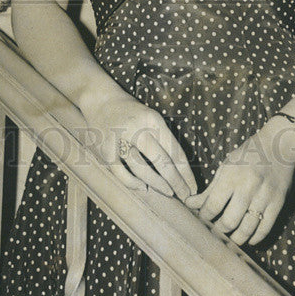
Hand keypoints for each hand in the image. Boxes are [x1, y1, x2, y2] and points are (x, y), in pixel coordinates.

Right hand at [79, 88, 196, 200]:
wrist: (100, 99)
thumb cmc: (132, 111)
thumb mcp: (151, 116)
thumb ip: (163, 137)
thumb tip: (180, 167)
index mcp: (153, 120)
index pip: (174, 150)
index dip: (186, 172)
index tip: (194, 187)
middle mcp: (138, 128)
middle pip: (162, 161)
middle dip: (177, 182)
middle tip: (186, 196)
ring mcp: (120, 139)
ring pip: (142, 168)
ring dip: (157, 184)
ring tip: (169, 193)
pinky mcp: (106, 149)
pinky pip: (121, 172)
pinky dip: (132, 183)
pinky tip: (143, 188)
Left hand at [184, 121, 294, 245]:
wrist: (278, 145)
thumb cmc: (248, 154)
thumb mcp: (226, 166)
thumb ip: (210, 189)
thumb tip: (191, 204)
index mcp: (231, 175)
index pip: (213, 205)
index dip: (204, 217)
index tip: (201, 219)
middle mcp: (248, 187)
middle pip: (229, 221)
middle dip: (218, 231)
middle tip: (214, 232)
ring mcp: (264, 196)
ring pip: (247, 229)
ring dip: (236, 238)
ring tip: (229, 239)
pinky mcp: (278, 203)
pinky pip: (265, 228)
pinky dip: (255, 238)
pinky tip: (249, 239)